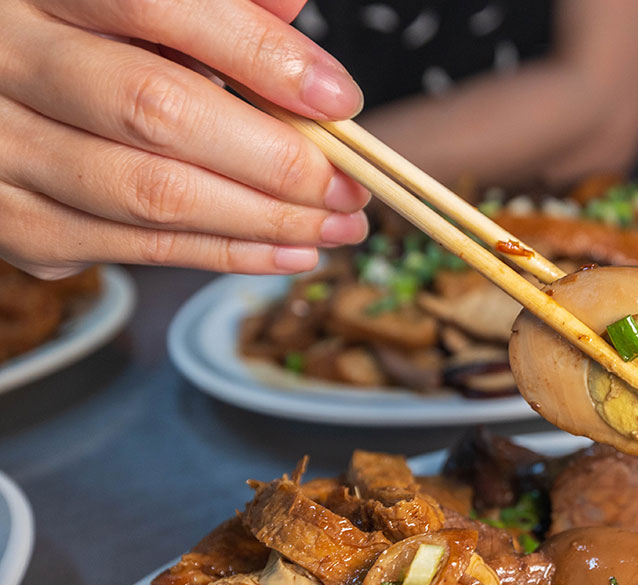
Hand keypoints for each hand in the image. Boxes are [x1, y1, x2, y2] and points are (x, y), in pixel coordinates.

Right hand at [0, 0, 369, 277]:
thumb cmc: (86, 34)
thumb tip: (292, 7)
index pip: (156, 4)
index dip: (257, 55)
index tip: (337, 99)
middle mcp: (5, 57)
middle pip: (157, 111)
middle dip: (276, 160)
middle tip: (350, 186)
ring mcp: (0, 145)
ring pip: (148, 194)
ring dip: (263, 221)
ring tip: (335, 227)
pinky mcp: (8, 218)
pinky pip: (129, 249)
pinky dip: (221, 254)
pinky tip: (284, 251)